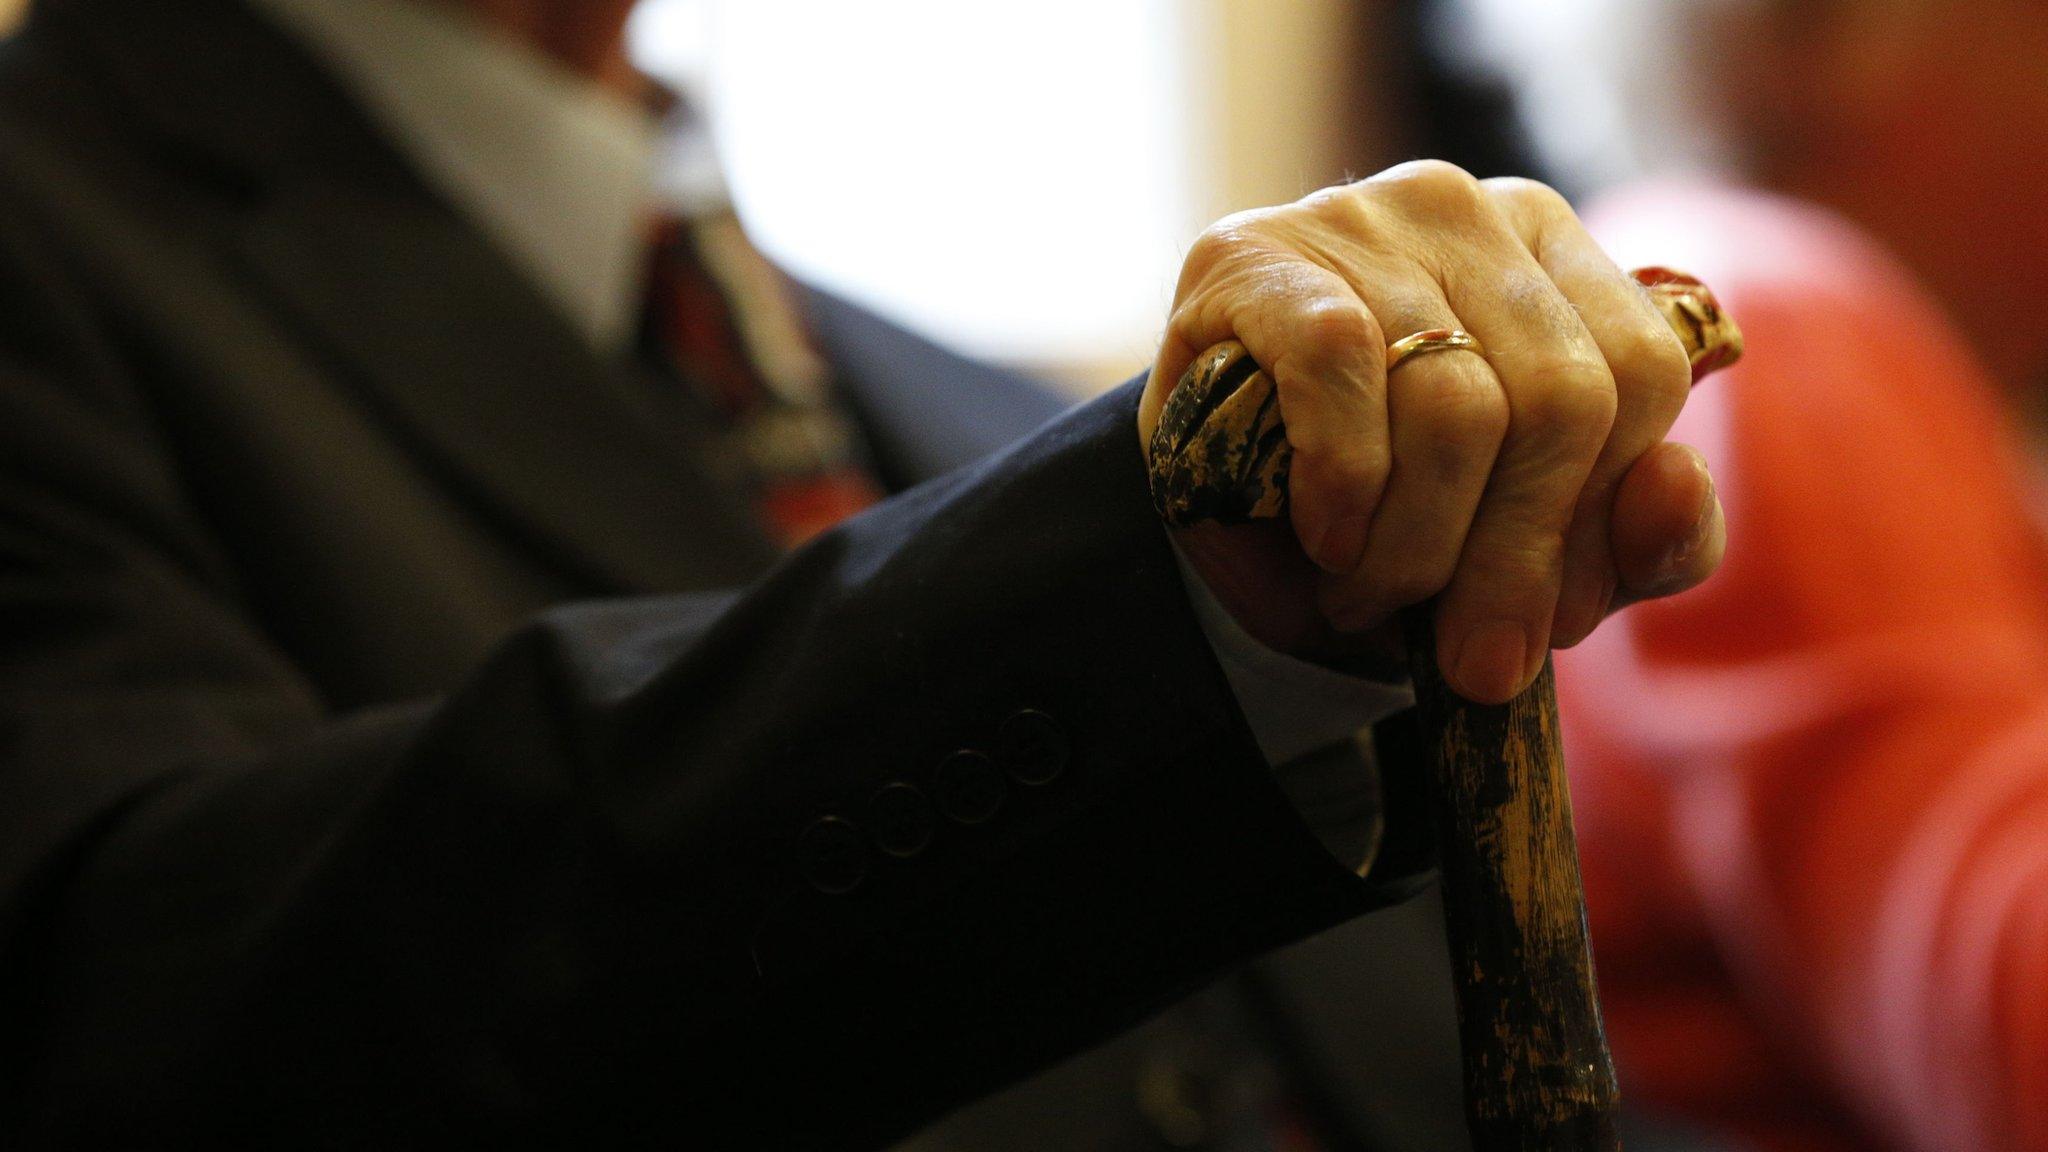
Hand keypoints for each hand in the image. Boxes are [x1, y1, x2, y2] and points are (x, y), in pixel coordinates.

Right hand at [1141, 162, 1724, 702]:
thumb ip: (1640, 536)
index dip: (1596, 520)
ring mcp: (1355, 218)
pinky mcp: (1253, 253)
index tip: (1543, 622)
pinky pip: (1337, 364)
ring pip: (1452, 402)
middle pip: (1560, 395)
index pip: (1643, 374)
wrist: (1224, 529)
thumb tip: (1677, 483)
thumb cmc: (1394, 524)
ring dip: (1414, 546)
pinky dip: (1343, 481)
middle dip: (1512, 556)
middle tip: (1465, 654)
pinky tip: (1327, 536)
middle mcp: (1465, 209)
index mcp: (1558, 253)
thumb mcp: (1533, 549)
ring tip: (1371, 598)